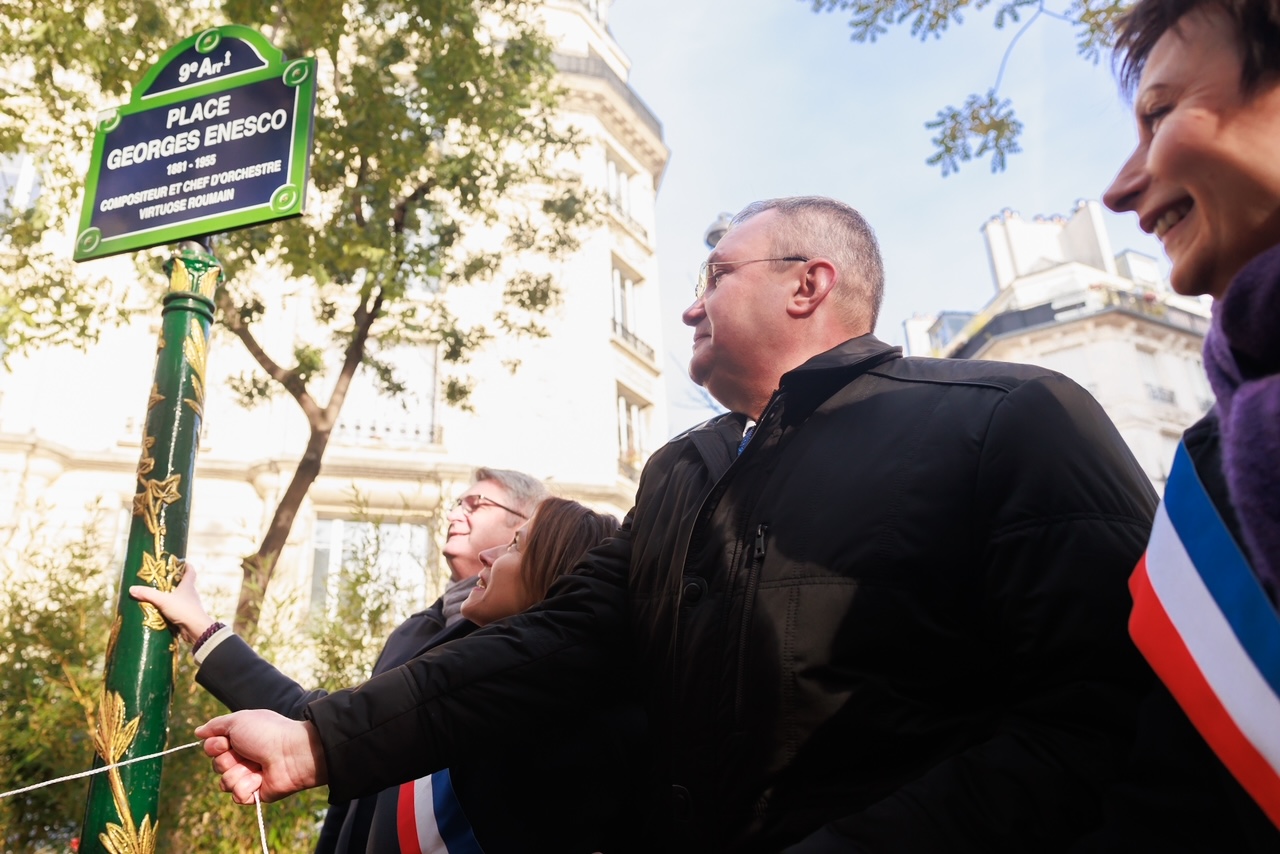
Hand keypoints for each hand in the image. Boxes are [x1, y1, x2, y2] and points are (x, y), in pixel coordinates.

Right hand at [129, 563, 213, 644]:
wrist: (195, 629)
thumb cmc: (183, 610)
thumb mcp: (163, 600)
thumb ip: (148, 594)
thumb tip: (132, 589)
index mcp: (188, 586)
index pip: (190, 572)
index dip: (187, 566)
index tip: (181, 562)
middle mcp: (190, 594)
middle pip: (185, 584)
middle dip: (175, 581)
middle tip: (163, 580)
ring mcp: (190, 605)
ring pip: (181, 597)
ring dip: (172, 596)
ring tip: (159, 596)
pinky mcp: (187, 616)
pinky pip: (178, 609)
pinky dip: (171, 609)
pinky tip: (162, 611)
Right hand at [195, 709, 328, 804]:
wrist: (291, 753)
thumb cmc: (266, 733)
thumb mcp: (238, 721)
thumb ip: (216, 726)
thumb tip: (198, 732)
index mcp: (240, 739)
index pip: (211, 748)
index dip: (214, 746)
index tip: (226, 742)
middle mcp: (243, 757)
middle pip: (217, 765)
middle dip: (227, 760)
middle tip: (246, 753)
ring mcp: (250, 775)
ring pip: (224, 782)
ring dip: (238, 773)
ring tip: (257, 766)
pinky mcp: (255, 793)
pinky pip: (237, 796)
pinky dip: (247, 787)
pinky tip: (260, 779)